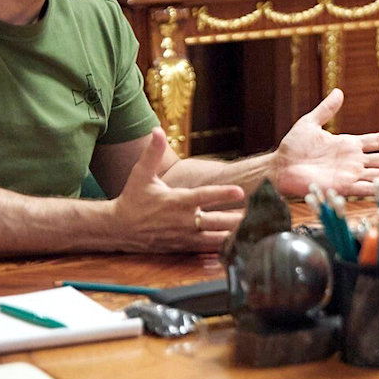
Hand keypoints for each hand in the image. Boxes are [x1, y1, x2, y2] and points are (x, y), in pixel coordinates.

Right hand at [111, 129, 244, 251]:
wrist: (119, 229)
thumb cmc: (133, 198)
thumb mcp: (141, 174)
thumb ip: (152, 152)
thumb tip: (157, 129)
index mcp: (176, 201)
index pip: (203, 196)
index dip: (222, 194)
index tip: (240, 191)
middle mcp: (183, 220)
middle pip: (215, 220)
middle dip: (237, 219)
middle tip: (259, 215)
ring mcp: (184, 236)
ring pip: (215, 238)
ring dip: (235, 235)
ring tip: (256, 231)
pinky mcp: (184, 247)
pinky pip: (207, 249)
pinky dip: (224, 247)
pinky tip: (241, 245)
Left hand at [272, 89, 378, 196]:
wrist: (279, 167)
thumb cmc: (292, 147)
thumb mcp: (310, 122)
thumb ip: (326, 109)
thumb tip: (338, 92)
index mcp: (348, 145)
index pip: (377, 141)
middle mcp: (352, 161)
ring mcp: (349, 174)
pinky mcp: (341, 186)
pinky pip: (364, 188)